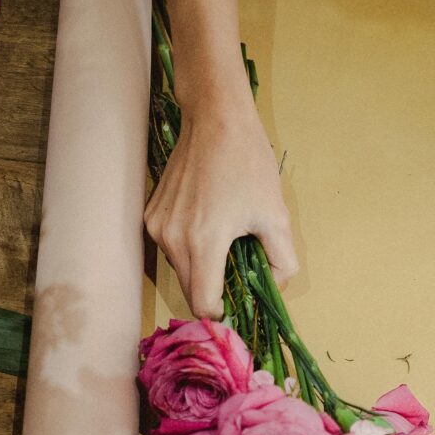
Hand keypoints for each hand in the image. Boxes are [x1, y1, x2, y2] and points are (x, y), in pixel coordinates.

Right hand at [144, 96, 297, 319]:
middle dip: (214, 293)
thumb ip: (283, 260)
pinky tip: (209, 228)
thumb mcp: (277, 215)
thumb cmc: (248, 164)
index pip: (203, 304)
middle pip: (191, 291)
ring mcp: (157, 227)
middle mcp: (173, 239)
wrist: (215, 120)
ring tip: (226, 246)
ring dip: (202, 270)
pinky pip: (171, 249)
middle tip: (238, 280)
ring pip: (181, 270)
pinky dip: (190, 250)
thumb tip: (277, 285)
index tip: (237, 309)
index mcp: (204, 242)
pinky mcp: (151, 215)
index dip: (221, 314)